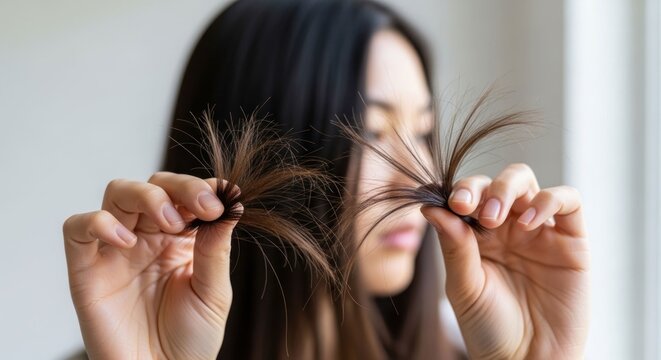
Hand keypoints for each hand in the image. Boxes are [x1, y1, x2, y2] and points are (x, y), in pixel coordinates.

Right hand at [63, 172, 237, 359]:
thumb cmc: (190, 341)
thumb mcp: (213, 293)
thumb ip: (215, 249)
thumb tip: (230, 204)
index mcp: (181, 239)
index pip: (186, 194)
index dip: (202, 189)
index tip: (222, 200)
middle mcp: (148, 238)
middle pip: (153, 185)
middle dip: (179, 187)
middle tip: (203, 209)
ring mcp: (116, 250)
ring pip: (118, 193)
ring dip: (146, 197)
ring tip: (169, 224)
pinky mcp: (86, 270)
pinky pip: (77, 229)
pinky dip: (99, 223)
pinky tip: (127, 241)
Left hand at [421, 163, 588, 358]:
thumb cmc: (489, 328)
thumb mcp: (464, 287)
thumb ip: (453, 246)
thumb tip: (430, 207)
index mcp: (477, 235)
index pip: (468, 196)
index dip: (458, 192)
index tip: (448, 204)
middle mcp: (507, 228)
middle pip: (496, 182)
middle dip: (481, 188)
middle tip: (469, 208)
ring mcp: (538, 231)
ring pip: (526, 181)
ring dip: (507, 188)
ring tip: (494, 219)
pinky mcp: (572, 241)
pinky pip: (568, 202)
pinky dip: (548, 200)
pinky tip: (529, 222)